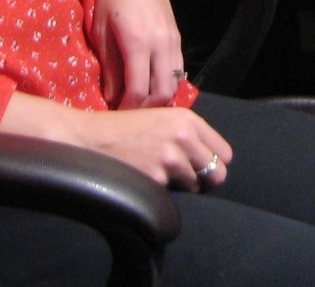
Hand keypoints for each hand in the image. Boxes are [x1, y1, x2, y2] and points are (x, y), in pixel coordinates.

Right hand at [1, 92, 231, 189]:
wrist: (90, 138)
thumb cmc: (125, 129)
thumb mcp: (161, 119)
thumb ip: (188, 134)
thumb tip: (210, 158)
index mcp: (188, 120)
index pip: (224, 152)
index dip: (214, 162)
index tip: (202, 167)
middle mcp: (184, 137)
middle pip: (218, 173)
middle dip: (204, 179)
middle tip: (187, 179)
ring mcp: (171, 159)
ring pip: (195, 186)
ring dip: (180, 186)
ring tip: (158, 174)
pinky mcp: (156, 179)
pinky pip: (172, 195)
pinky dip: (161, 192)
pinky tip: (145, 179)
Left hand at [92, 0, 184, 108]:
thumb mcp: (100, 32)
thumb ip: (109, 67)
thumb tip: (111, 97)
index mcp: (138, 42)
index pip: (138, 91)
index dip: (127, 109)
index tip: (115, 115)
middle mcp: (161, 43)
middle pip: (162, 93)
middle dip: (146, 109)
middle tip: (128, 113)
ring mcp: (173, 40)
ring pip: (175, 83)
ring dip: (158, 98)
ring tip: (139, 101)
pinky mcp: (178, 36)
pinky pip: (177, 69)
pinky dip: (166, 83)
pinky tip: (150, 84)